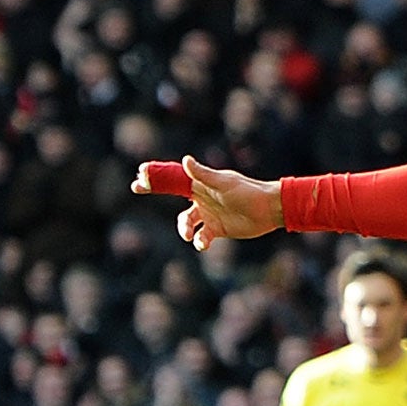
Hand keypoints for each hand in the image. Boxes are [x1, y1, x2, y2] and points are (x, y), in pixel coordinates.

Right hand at [133, 155, 284, 248]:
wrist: (270, 210)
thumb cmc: (248, 192)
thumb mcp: (225, 183)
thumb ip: (203, 175)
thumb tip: (185, 161)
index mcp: (201, 184)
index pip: (173, 177)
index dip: (156, 176)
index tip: (139, 175)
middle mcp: (201, 197)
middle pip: (172, 194)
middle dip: (154, 190)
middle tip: (136, 188)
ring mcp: (208, 214)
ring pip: (185, 221)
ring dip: (183, 229)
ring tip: (189, 235)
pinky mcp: (217, 229)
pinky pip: (202, 237)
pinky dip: (200, 242)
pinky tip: (204, 244)